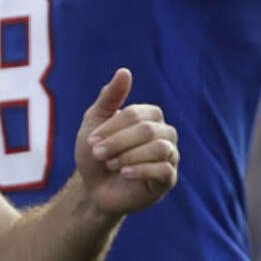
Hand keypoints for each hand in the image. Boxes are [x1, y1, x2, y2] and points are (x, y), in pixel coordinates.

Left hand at [75, 69, 178, 215]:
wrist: (93, 188)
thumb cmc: (95, 153)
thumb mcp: (95, 122)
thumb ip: (109, 97)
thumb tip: (124, 71)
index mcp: (150, 116)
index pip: (136, 114)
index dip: (112, 127)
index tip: (91, 140)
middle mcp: (165, 133)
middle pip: (148, 130)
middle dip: (118, 143)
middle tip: (97, 153)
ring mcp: (169, 156)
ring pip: (158, 149)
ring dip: (128, 156)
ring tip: (111, 164)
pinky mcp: (168, 179)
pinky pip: (164, 169)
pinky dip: (140, 170)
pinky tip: (123, 173)